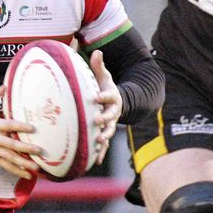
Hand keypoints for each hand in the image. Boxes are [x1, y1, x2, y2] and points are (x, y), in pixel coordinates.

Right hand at [0, 85, 41, 179]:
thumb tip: (4, 85)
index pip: (9, 126)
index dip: (20, 127)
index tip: (32, 128)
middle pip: (12, 145)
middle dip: (26, 148)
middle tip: (39, 150)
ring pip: (10, 158)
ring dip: (23, 163)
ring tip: (36, 167)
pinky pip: (6, 165)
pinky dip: (17, 171)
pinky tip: (28, 174)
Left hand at [89, 50, 121, 164]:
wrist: (117, 102)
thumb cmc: (105, 87)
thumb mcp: (104, 76)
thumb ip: (99, 66)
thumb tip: (97, 51)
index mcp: (111, 97)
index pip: (109, 96)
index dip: (103, 96)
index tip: (96, 96)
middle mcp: (113, 112)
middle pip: (111, 116)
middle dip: (105, 119)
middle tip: (98, 120)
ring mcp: (110, 124)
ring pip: (109, 132)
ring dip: (105, 137)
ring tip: (99, 141)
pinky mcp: (106, 133)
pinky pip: (104, 144)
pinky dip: (100, 152)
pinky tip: (95, 161)